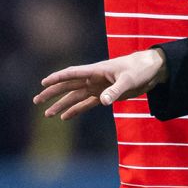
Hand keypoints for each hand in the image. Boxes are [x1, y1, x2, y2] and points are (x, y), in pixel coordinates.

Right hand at [33, 48, 167, 119]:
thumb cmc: (139, 70)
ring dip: (61, 105)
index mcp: (96, 71)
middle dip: (52, 93)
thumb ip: (115, 91)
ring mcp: (98, 87)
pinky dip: (75, 110)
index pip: (72, 74)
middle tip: (36, 100)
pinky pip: (86, 104)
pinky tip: (65, 117)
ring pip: (74, 97)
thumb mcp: (128, 80)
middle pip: (68, 86)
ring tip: (47, 114)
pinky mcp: (105, 95)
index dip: (57, 78)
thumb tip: (102, 101)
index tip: (43, 83)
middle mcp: (93, 79)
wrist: (151, 71)